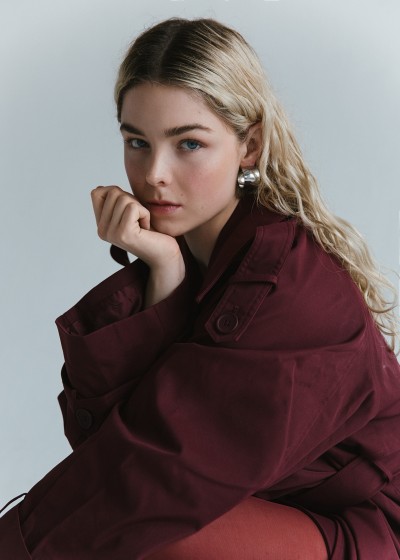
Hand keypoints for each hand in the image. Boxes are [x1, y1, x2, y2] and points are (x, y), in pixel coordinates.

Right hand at [91, 186, 184, 305]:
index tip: (131, 210)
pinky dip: (145, 213)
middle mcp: (102, 230)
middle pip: (113, 193)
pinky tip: (147, 228)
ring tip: (143, 224)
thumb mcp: (130, 212)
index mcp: (101, 225)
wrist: (165, 254)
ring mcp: (112, 233)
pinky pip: (133, 207)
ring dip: (140, 207)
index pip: (97, 193)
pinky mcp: (124, 234)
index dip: (117, 193)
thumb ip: (116, 201)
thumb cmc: (152, 231)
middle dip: (132, 200)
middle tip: (139, 219)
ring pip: (123, 198)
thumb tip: (102, 188)